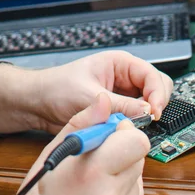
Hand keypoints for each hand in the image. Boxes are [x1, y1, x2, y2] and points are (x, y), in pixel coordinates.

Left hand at [0, 50, 172, 133]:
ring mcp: (121, 95)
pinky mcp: (116, 111)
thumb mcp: (88, 95)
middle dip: (156, 103)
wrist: (38, 103)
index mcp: (120, 63)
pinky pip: (134, 118)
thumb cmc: (56, 87)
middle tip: (151, 120)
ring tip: (135, 126)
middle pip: (156, 88)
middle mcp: (124, 78)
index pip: (151, 75)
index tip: (154, 112)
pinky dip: (135, 125)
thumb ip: (118, 104)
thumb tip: (146, 112)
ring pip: (147, 105)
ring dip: (145, 116)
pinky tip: (128, 131)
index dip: (157, 93)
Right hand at [19, 92, 148, 194]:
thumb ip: (84, 123)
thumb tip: (103, 101)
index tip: (108, 132)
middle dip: (123, 146)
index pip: (135, 141)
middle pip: (139, 153)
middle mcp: (112, 194)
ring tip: (96, 174)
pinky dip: (122, 183)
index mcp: (93, 172)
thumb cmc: (45, 190)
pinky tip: (102, 186)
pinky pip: (135, 188)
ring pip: (138, 171)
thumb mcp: (56, 151)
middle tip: (100, 152)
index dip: (123, 131)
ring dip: (123, 166)